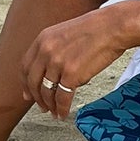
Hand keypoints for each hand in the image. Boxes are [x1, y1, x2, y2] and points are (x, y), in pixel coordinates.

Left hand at [21, 4, 134, 119]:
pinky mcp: (71, 74)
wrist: (113, 27)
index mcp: (42, 39)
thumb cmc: (96, 29)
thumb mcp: (65, 33)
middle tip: (42, 107)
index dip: (26, 84)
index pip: (25, 66)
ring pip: (47, 92)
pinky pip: (62, 97)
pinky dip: (62, 108)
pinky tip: (63, 113)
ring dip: (50, 105)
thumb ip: (54, 49)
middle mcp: (46, 51)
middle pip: (33, 82)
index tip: (28, 94)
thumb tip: (51, 70)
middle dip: (36, 98)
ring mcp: (57, 63)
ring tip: (54, 112)